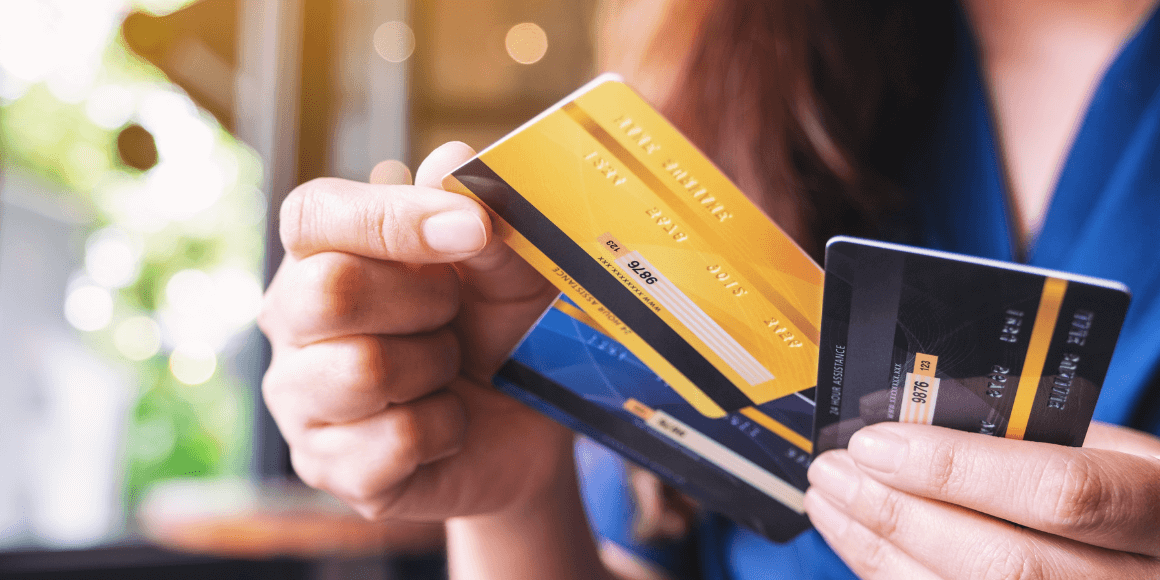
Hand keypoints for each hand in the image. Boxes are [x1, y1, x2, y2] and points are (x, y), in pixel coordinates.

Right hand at [258, 142, 568, 522]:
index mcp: (324, 251)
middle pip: (328, 292)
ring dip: (436, 368)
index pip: (313, 214)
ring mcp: (300, 397)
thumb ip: (485, 217)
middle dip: (424, 303)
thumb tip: (449, 163)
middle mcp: (292, 319)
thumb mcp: (511, 268)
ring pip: (362, 371)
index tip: (471, 231)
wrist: (525, 424)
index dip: (392, 218)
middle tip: (454, 314)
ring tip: (449, 370)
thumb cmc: (500, 328)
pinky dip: (445, 431)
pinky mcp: (327, 466)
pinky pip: (394, 442)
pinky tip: (447, 425)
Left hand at [805, 421, 1159, 578]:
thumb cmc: (1125, 492)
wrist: (1150, 560)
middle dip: (898, 515)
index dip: (956, 470)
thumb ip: (1031, 433)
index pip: (1060, 494)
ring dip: (880, 552)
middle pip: (1004, 565)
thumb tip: (920, 412)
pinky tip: (863, 546)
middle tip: (834, 472)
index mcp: (1157, 507)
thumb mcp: (1108, 448)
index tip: (877, 443)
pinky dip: (893, 578)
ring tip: (831, 503)